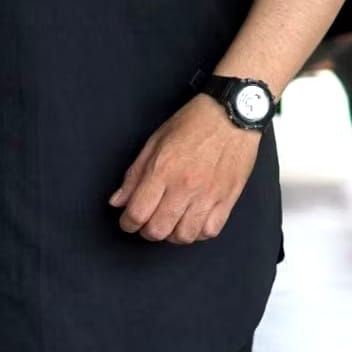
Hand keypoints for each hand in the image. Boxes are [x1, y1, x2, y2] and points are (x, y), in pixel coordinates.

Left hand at [109, 95, 258, 243]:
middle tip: (147, 223)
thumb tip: (118, 200)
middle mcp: (185, 186)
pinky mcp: (228, 199)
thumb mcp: (155, 141)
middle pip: (158, 230)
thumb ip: (135, 174)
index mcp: (163, 169)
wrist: (232, 114)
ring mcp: (208, 195)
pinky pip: (209, 231)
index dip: (127, 223)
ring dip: (172, 235)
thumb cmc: (194, 123)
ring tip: (170, 222)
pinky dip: (198, 232)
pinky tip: (192, 220)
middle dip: (147, 231)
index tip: (128, 221)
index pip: (138, 213)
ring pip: (184, 236)